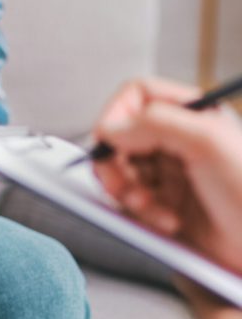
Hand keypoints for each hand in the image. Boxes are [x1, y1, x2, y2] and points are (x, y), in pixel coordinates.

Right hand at [93, 78, 241, 271]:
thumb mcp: (209, 144)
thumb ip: (157, 124)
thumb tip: (111, 127)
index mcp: (191, 115)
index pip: (137, 96)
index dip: (117, 114)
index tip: (109, 141)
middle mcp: (177, 141)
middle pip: (119, 138)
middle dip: (115, 164)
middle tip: (121, 185)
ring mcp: (168, 173)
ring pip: (120, 173)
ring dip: (128, 194)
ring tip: (150, 207)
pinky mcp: (163, 204)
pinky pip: (130, 204)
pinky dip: (140, 215)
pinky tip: (166, 222)